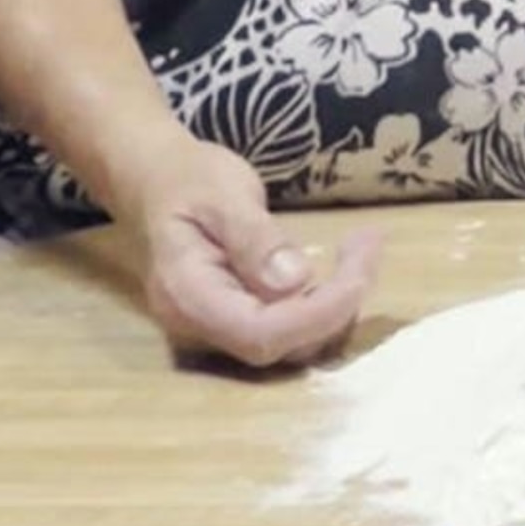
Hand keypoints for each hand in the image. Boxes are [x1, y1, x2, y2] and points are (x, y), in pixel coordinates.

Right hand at [122, 137, 380, 369]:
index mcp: (186, 296)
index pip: (260, 333)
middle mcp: (197, 327)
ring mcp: (215, 329)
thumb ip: (255, 239)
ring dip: (337, 305)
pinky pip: (286, 330)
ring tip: (362, 247)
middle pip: (279, 346)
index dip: (318, 313)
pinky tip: (343, 266)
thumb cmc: (187, 179)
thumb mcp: (222, 194)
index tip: (360, 268)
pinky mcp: (236, 321)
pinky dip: (324, 304)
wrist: (156, 181)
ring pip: (289, 345)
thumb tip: (295, 282)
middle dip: (336, 305)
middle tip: (368, 243)